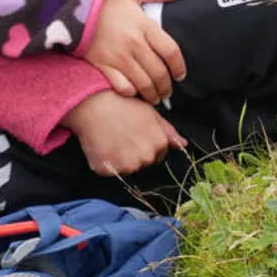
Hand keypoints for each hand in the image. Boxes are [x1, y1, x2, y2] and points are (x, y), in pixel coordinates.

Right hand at [64, 90, 187, 176]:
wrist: (93, 104)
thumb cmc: (122, 105)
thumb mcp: (150, 113)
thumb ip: (168, 131)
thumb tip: (183, 144)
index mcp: (159, 144)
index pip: (159, 154)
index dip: (147, 143)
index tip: (136, 133)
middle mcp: (145, 158)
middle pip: (145, 163)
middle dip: (137, 153)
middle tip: (123, 135)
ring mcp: (126, 166)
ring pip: (128, 168)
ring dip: (122, 159)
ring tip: (113, 139)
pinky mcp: (107, 170)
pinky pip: (111, 171)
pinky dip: (107, 163)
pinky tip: (103, 146)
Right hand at [84, 0, 185, 102]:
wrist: (71, 9)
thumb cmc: (104, 1)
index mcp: (144, 26)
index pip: (171, 52)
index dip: (179, 67)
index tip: (180, 75)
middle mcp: (134, 44)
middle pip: (159, 72)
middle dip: (167, 86)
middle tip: (168, 91)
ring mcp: (118, 57)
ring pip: (144, 84)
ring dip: (153, 94)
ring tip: (155, 97)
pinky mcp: (102, 66)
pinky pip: (123, 87)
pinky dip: (131, 93)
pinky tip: (134, 93)